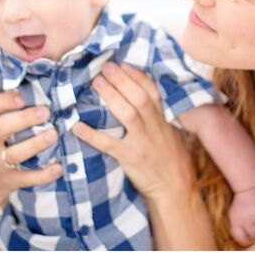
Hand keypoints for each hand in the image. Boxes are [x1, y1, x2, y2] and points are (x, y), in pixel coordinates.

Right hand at [0, 91, 62, 198]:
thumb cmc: (0, 145)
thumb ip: (11, 110)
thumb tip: (40, 81)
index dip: (3, 100)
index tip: (22, 96)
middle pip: (2, 127)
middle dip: (25, 118)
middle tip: (46, 112)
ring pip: (15, 153)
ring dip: (37, 143)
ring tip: (54, 134)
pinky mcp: (6, 182)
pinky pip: (26, 178)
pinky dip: (43, 174)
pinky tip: (59, 167)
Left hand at [71, 63, 194, 200]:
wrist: (176, 190)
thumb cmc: (173, 162)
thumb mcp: (173, 135)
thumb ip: (160, 118)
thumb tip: (141, 101)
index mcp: (164, 121)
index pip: (152, 92)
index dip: (138, 76)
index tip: (123, 64)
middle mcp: (155, 127)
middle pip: (139, 97)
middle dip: (122, 80)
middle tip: (105, 67)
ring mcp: (143, 143)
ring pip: (128, 114)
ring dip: (112, 96)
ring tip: (96, 82)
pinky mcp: (131, 158)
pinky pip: (110, 145)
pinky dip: (93, 135)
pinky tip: (77, 126)